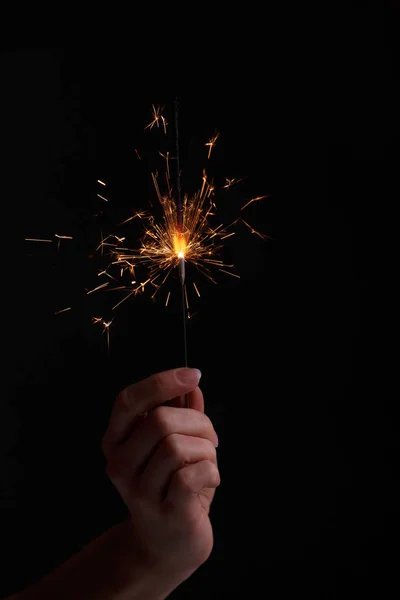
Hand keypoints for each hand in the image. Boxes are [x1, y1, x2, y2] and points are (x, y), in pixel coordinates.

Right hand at [102, 368, 219, 581]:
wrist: (169, 543)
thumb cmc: (172, 486)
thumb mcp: (174, 443)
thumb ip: (180, 411)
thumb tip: (191, 383)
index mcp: (117, 440)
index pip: (129, 400)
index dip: (162, 382)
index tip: (193, 374)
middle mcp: (120, 464)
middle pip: (160, 420)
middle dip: (198, 422)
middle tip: (210, 438)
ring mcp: (139, 490)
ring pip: (176, 446)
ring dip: (206, 449)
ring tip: (208, 462)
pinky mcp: (164, 511)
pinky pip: (191, 474)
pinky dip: (211, 471)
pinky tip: (210, 480)